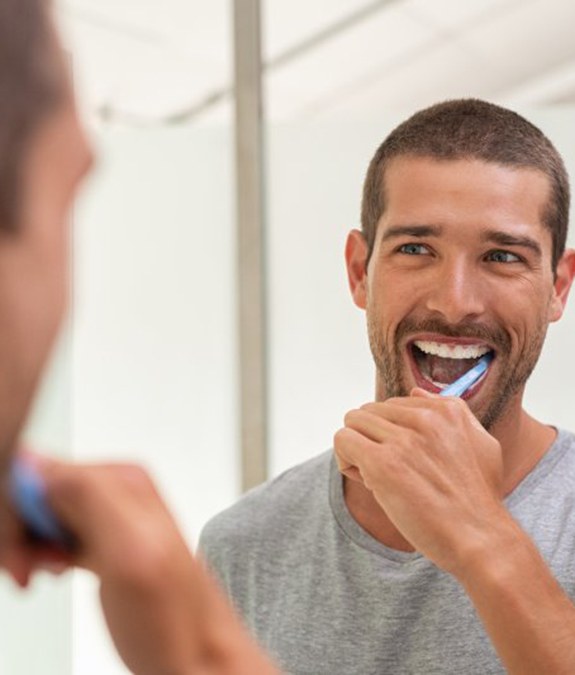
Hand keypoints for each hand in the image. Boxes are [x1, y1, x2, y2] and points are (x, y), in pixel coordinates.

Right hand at [1, 456, 277, 674]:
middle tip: (29, 570)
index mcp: (123, 479)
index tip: (22, 554)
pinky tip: (56, 570)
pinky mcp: (104, 539)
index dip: (18, 514)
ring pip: (41, 513)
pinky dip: (43, 553)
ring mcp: (111, 516)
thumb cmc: (176, 619)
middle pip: (37, 490)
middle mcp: (118, 490)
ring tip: (46, 573)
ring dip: (30, 545)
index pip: (39, 470)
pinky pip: (55, 531)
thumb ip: (88, 498)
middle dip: (22, 531)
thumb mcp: (130, 552)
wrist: (199, 656)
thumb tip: (38, 463)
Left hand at [334, 389, 507, 576]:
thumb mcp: (481, 444)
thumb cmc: (478, 500)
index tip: (404, 460)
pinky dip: (345, 460)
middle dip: (371, 439)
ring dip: (357, 449)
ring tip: (375, 476)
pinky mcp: (383, 463)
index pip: (393, 405)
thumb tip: (415, 391)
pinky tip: (366, 481)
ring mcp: (403, 440)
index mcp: (446, 410)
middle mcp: (425, 418)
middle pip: (369, 411)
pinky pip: (343, 440)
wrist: (481, 539)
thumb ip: (452, 413)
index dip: (391, 433)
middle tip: (388, 471)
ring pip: (353, 422)